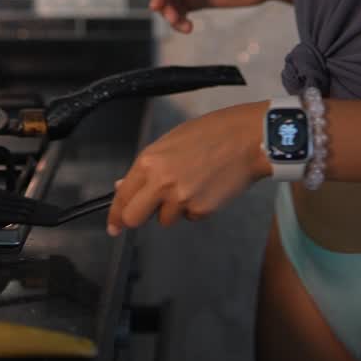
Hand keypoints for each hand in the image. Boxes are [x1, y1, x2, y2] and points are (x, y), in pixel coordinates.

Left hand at [106, 101, 268, 234]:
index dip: (115, 214)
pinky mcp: (201, 210)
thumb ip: (146, 168)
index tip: (113, 226)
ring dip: (173, 209)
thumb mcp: (170, 142)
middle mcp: (161, 182)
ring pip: (165, 219)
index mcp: (150, 161)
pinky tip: (207, 187)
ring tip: (192, 183)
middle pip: (134, 218)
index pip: (123, 196)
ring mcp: (182, 199)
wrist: (246, 139)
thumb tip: (124, 186)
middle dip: (137, 218)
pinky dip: (196, 207)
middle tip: (149, 210)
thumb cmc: (210, 134)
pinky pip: (190, 217)